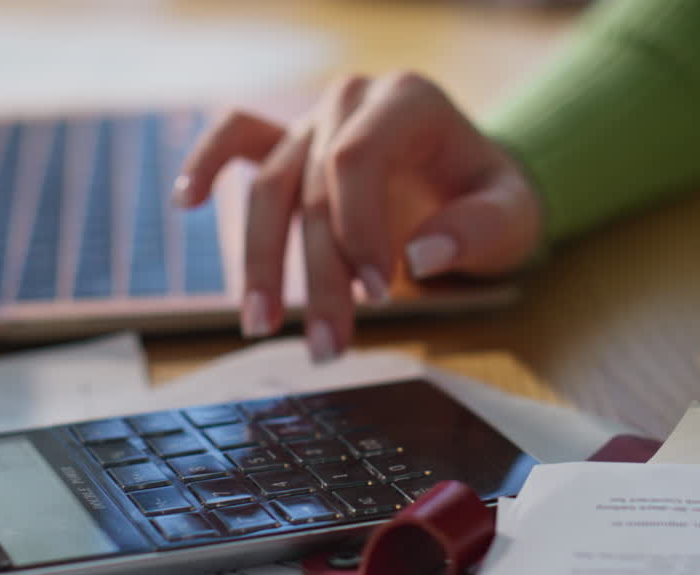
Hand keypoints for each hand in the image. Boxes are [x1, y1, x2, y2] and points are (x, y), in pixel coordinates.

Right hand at [174, 71, 541, 361]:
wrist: (473, 180)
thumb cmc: (490, 198)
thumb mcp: (514, 216)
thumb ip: (478, 231)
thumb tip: (421, 255)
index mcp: (408, 102)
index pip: (356, 159)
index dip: (357, 229)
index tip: (378, 297)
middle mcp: (351, 101)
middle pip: (311, 188)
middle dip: (317, 275)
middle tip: (327, 348)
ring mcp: (313, 121)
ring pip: (269, 189)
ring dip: (261, 263)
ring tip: (261, 327)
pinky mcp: (290, 145)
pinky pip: (237, 139)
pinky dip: (206, 164)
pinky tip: (184, 202)